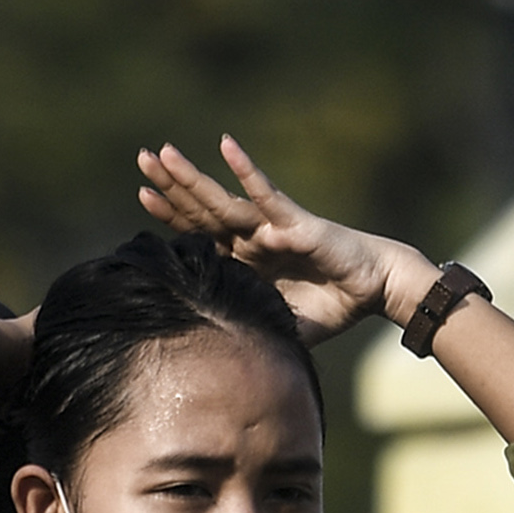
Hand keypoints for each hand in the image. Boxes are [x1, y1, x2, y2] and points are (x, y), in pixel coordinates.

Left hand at [136, 135, 434, 345]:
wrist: (371, 290)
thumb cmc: (329, 306)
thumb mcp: (279, 328)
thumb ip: (251, 338)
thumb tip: (220, 366)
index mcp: (243, 260)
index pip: (198, 235)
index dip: (171, 217)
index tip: (142, 196)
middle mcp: (250, 238)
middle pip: (201, 210)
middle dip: (171, 186)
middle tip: (141, 159)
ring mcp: (269, 227)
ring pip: (222, 200)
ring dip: (192, 178)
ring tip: (164, 153)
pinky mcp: (294, 222)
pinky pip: (266, 194)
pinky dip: (246, 171)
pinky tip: (226, 146)